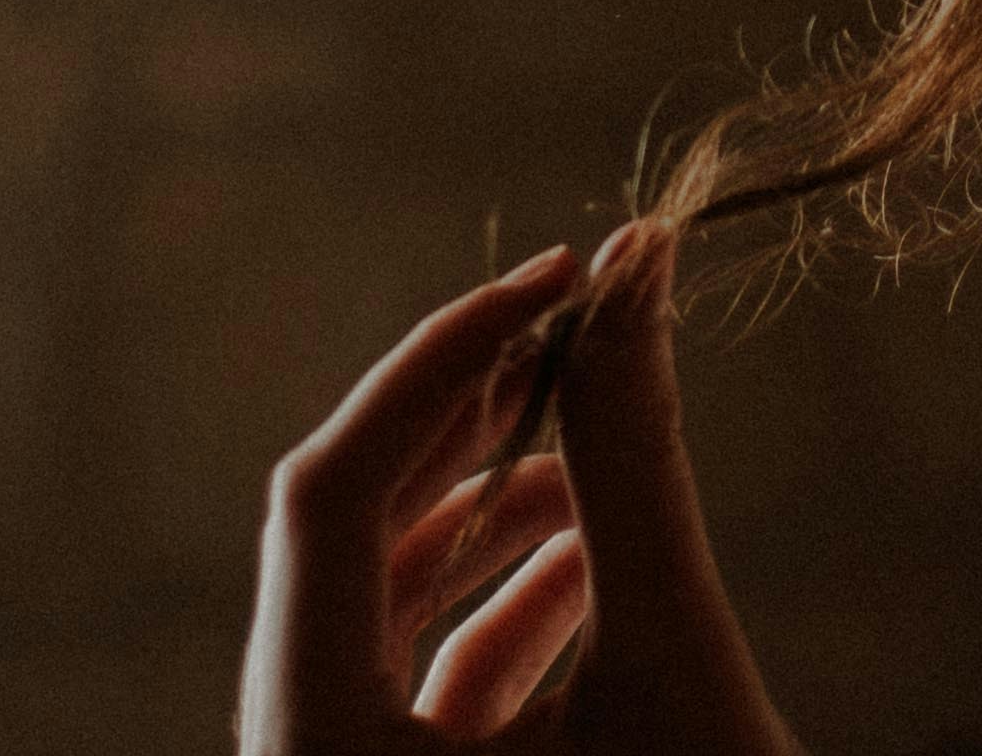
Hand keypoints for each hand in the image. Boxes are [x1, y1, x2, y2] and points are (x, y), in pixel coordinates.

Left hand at [238, 220, 804, 755]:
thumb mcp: (667, 657)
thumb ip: (634, 460)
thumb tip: (638, 273)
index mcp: (314, 752)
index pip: (329, 496)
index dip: (438, 365)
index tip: (557, 280)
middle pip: (343, 543)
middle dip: (467, 425)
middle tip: (576, 326)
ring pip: (381, 612)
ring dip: (492, 512)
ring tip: (599, 449)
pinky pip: (420, 686)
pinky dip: (503, 606)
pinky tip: (593, 551)